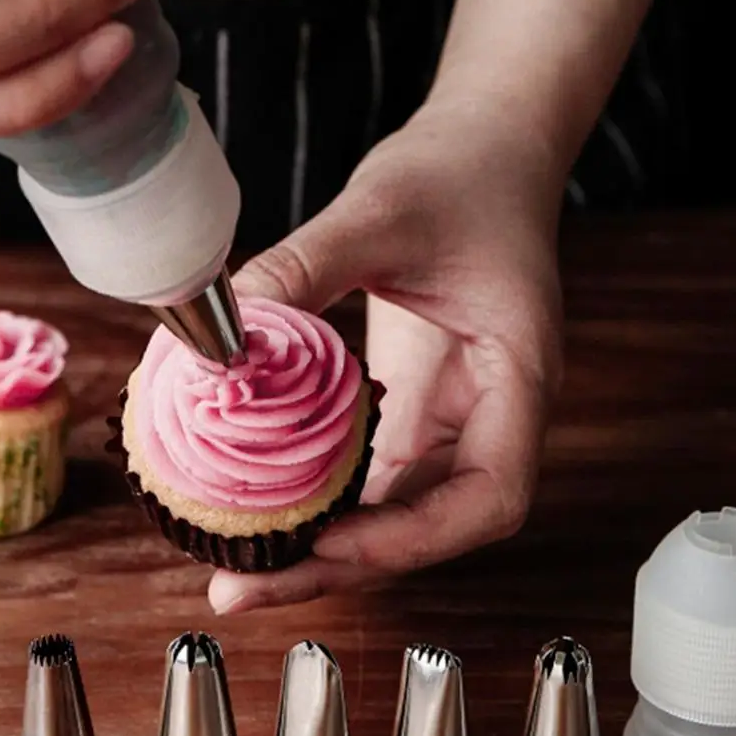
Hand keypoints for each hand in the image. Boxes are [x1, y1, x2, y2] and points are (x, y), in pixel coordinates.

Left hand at [208, 94, 564, 613]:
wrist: (484, 150)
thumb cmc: (461, 175)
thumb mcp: (379, 211)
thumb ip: (302, 267)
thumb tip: (218, 332)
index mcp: (517, 377)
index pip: (491, 497)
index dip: (414, 538)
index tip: (328, 542)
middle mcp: (491, 413)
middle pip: (433, 525)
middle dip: (344, 565)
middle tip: (243, 586)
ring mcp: (454, 413)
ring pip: (399, 510)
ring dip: (327, 544)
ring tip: (238, 563)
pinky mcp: (415, 402)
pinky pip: (373, 471)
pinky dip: (322, 497)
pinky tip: (262, 504)